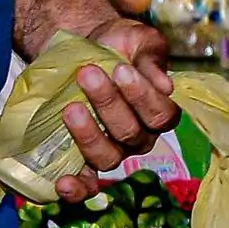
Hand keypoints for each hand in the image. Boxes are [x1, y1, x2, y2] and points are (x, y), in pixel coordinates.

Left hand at [48, 19, 182, 199]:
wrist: (79, 44)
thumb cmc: (115, 44)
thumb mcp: (136, 38)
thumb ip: (150, 56)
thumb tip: (165, 84)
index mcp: (157, 112)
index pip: (161, 115)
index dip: (142, 96)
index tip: (120, 69)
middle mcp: (137, 139)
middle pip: (130, 134)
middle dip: (108, 104)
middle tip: (87, 75)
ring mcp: (110, 153)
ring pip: (107, 158)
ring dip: (88, 136)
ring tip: (70, 109)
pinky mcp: (82, 162)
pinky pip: (85, 184)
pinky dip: (76, 189)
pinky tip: (63, 182)